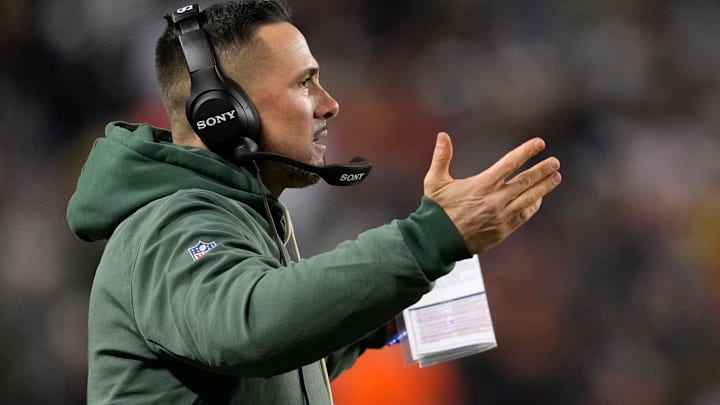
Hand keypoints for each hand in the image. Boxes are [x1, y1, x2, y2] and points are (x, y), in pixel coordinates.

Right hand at [424, 132, 561, 253]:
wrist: (438, 241)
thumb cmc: (436, 210)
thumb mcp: (435, 181)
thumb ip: (441, 157)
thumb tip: (442, 135)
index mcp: (482, 185)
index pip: (510, 163)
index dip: (526, 151)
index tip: (539, 143)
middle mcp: (495, 199)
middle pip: (526, 181)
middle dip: (542, 170)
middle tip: (555, 162)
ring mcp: (501, 215)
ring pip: (530, 199)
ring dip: (544, 187)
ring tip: (556, 177)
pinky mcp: (503, 230)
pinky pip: (524, 215)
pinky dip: (533, 205)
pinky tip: (539, 198)